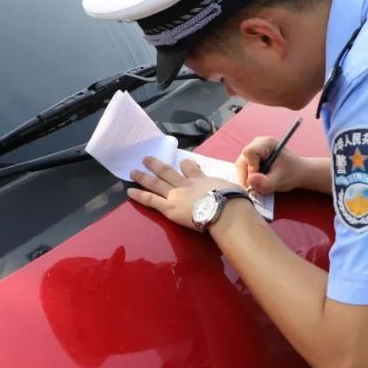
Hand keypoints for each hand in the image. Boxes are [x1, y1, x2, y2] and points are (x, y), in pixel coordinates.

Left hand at [127, 156, 242, 230]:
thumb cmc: (233, 201)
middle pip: (168, 172)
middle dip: (157, 165)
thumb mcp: (234, 189)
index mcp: (202, 179)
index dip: (186, 164)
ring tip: (133, 171)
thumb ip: (230, 191)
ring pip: (156, 183)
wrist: (225, 209)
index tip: (182, 162)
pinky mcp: (169, 207)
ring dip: (144, 176)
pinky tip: (129, 191)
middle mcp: (186, 184)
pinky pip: (151, 200)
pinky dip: (139, 195)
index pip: (192, 168)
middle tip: (146, 159)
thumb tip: (238, 196)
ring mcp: (176, 194)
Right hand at [235, 136, 306, 194]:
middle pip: (242, 160)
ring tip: (261, 181)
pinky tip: (259, 179)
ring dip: (248, 177)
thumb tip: (249, 181)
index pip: (249, 153)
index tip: (261, 177)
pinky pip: (242, 168)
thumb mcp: (279, 181)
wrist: (297, 172)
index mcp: (266, 143)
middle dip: (248, 176)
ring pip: (240, 165)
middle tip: (259, 184)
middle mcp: (257, 142)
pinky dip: (248, 177)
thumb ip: (265, 183)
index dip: (251, 168)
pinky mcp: (250, 156)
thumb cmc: (291, 174)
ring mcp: (253, 148)